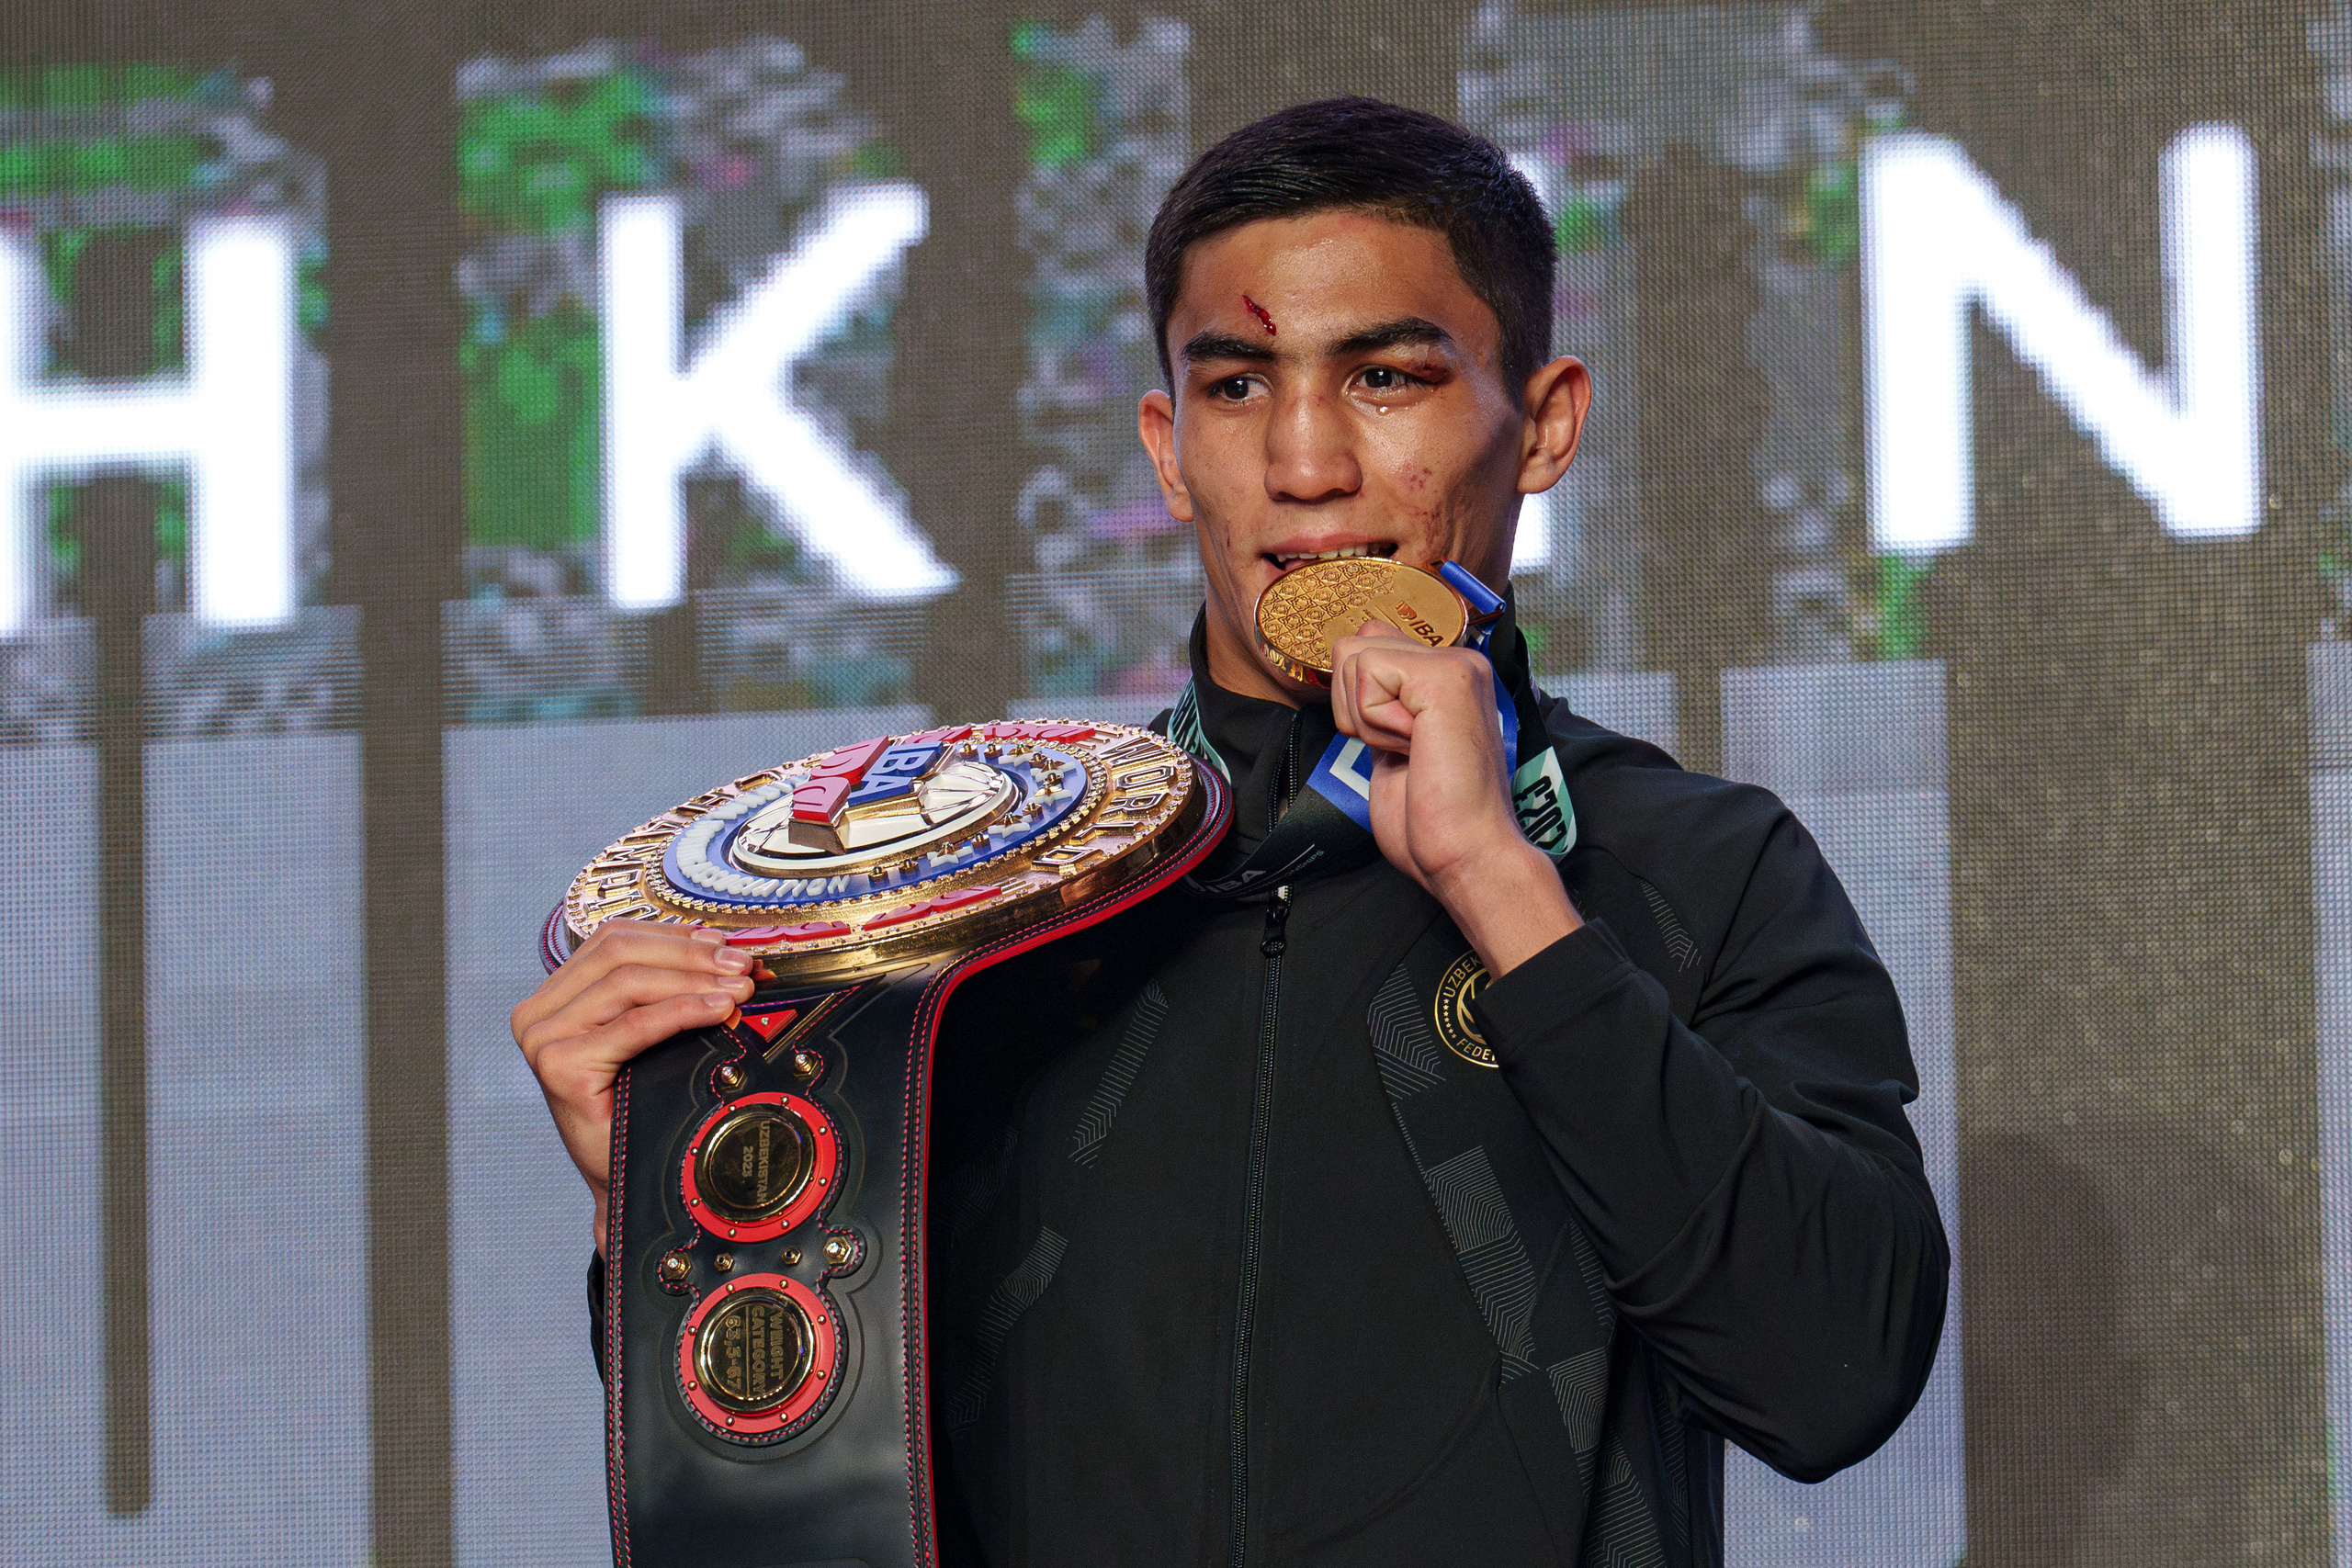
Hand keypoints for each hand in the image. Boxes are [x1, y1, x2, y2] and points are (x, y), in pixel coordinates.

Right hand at [511, 919, 757, 1249]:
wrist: (626, 1179)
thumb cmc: (640, 1105)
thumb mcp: (651, 1034)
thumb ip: (668, 988)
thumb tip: (726, 952)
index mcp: (554, 995)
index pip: (615, 939)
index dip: (675, 935)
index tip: (727, 943)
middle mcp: (538, 1012)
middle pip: (621, 952)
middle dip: (690, 953)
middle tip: (743, 965)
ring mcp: (543, 1038)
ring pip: (628, 981)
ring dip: (693, 979)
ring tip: (739, 988)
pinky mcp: (560, 1066)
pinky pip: (634, 1024)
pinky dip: (682, 1011)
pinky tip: (719, 1011)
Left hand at [1328, 621, 1579, 973]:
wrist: (1467, 853)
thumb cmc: (1434, 817)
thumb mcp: (1392, 745)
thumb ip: (1379, 704)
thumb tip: (1348, 667)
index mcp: (1449, 675)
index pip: (1369, 641)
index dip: (1358, 701)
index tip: (1400, 747)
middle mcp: (1458, 660)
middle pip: (1353, 644)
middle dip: (1356, 708)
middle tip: (1404, 750)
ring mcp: (1455, 664)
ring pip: (1353, 657)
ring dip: (1366, 718)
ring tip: (1411, 751)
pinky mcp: (1444, 677)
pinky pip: (1366, 673)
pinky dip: (1374, 721)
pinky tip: (1414, 748)